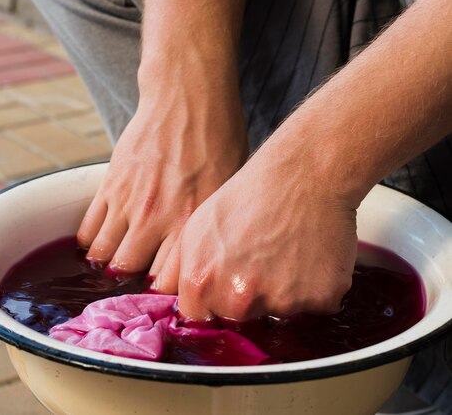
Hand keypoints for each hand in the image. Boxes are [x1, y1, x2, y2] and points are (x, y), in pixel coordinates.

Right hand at [77, 65, 247, 275]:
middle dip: (135, 279)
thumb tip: (210, 253)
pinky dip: (92, 241)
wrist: (187, 97)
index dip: (167, 291)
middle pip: (130, 272)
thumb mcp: (231, 184)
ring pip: (105, 256)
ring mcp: (130, 201)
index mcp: (193, 220)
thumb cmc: (218, 137)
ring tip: (120, 257)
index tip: (168, 287)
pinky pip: (88, 229)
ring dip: (110, 262)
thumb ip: (214, 223)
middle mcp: (158, 216)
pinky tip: (105, 236)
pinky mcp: (110, 183)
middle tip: (142, 271)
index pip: (169, 282)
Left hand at [155, 119, 358, 319]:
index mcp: (203, 282)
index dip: (213, 297)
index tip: (225, 276)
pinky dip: (315, 285)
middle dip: (247, 296)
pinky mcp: (321, 299)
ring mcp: (282, 302)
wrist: (304, 172)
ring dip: (283, 291)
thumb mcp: (197, 225)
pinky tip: (308, 252)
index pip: (201, 317)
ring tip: (285, 248)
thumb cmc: (252, 193)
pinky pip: (315, 305)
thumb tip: (170, 296)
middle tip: (260, 255)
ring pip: (279, 313)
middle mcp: (240, 299)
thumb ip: (179, 268)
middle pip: (240, 319)